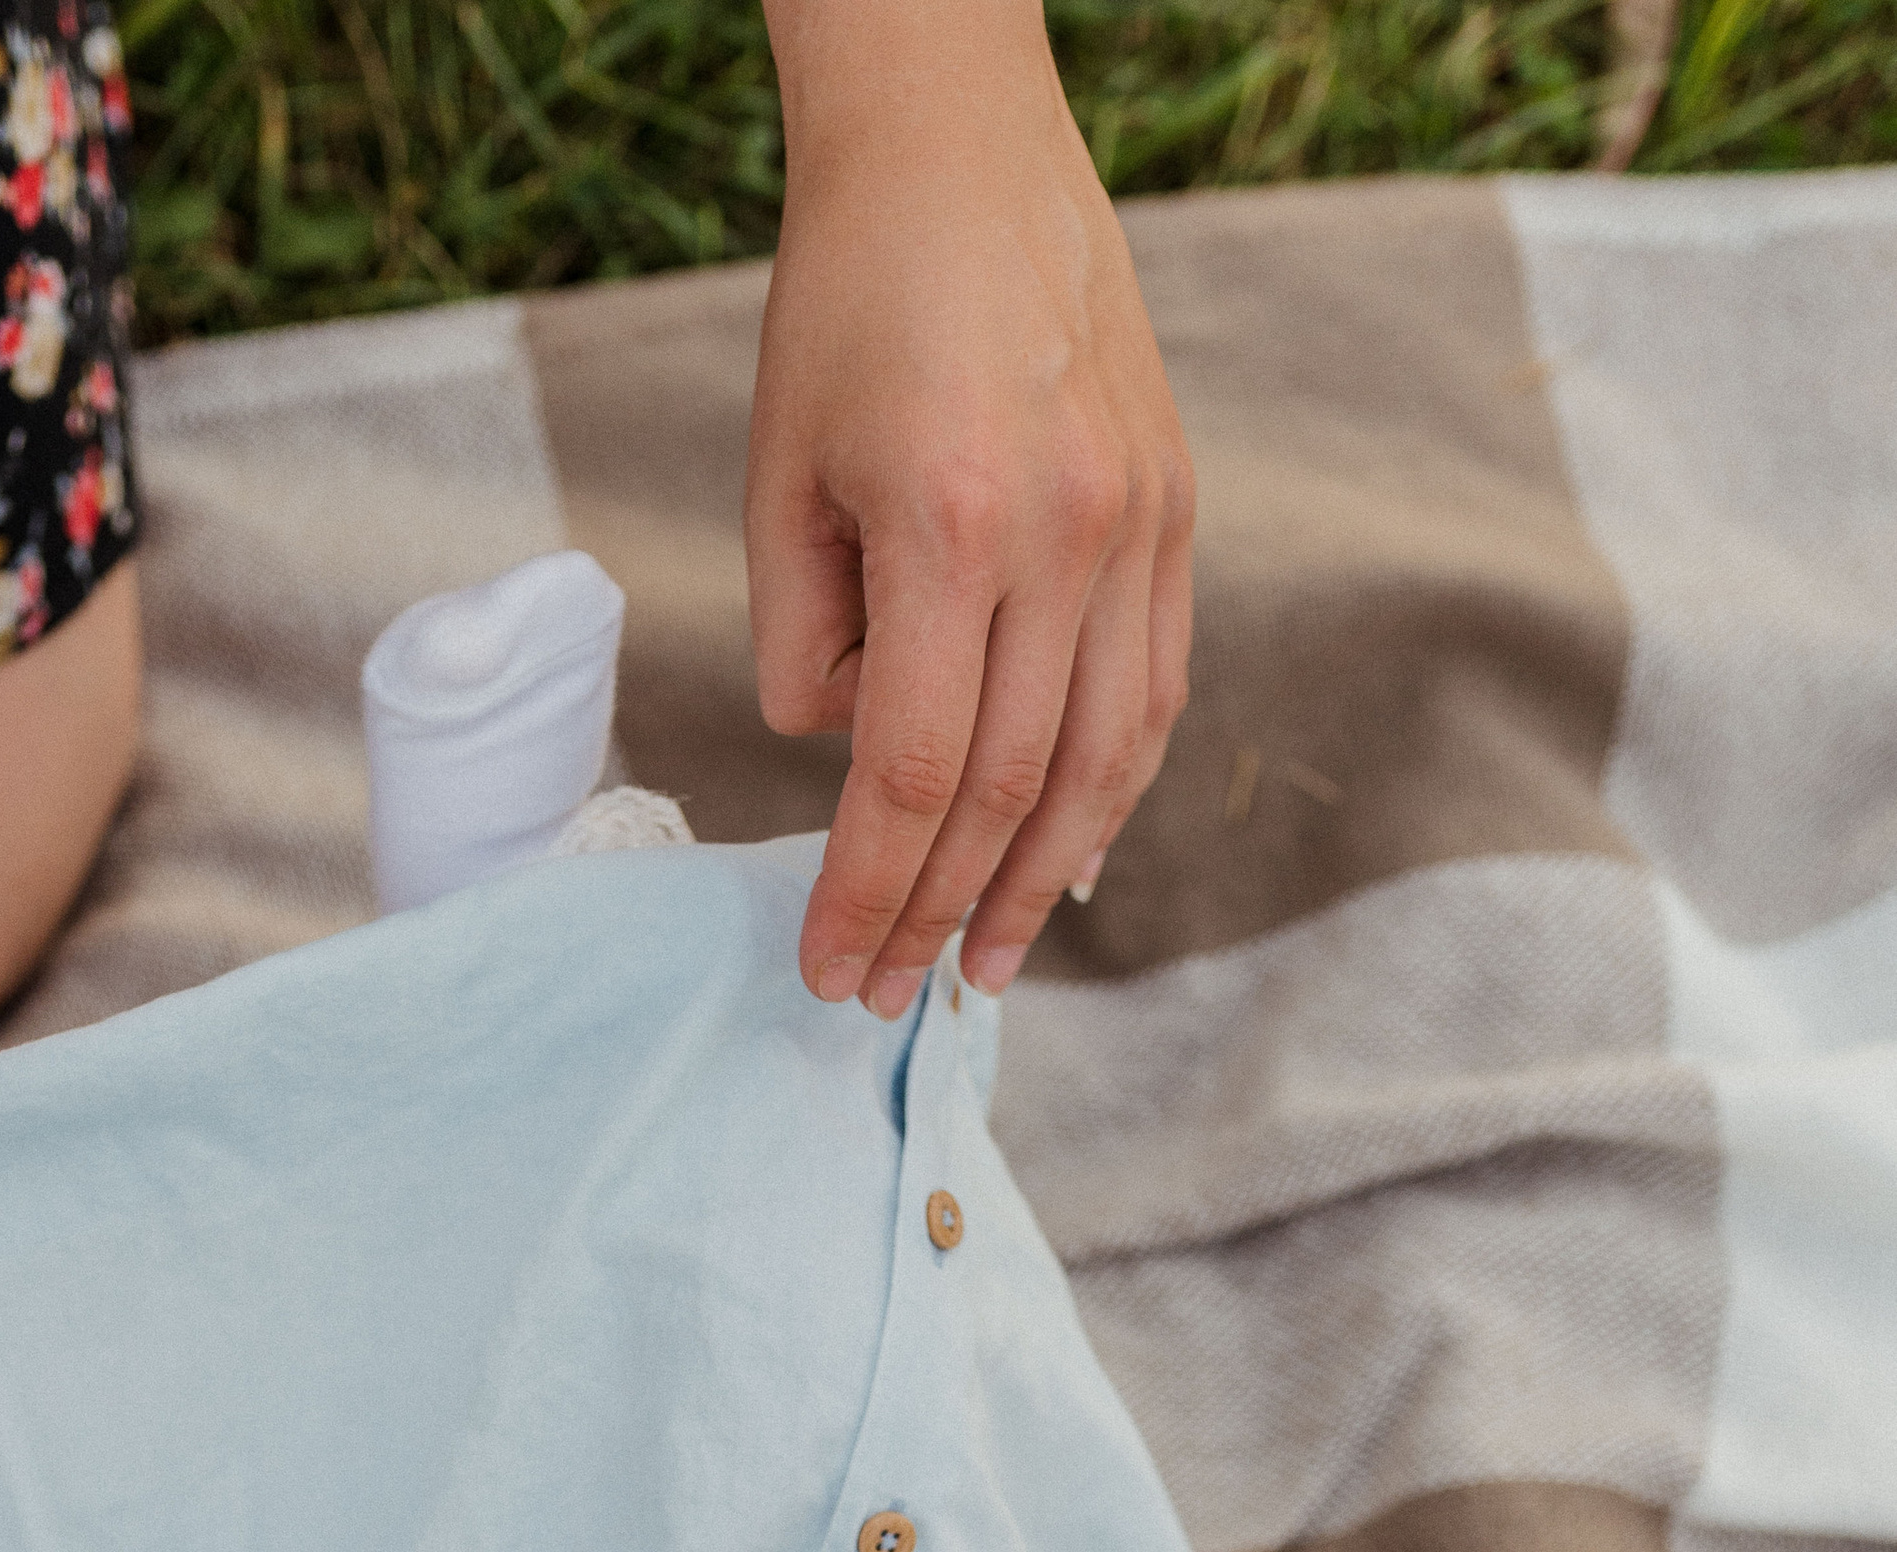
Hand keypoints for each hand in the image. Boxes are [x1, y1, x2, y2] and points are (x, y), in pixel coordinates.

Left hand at [750, 0, 1193, 1018]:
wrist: (959, 153)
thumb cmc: (847, 308)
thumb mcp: (778, 478)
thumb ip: (806, 638)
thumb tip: (847, 760)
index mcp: (948, 524)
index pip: (914, 772)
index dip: (871, 891)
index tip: (831, 968)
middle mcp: (1065, 533)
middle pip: (1012, 790)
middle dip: (942, 914)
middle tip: (890, 996)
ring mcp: (1138, 524)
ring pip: (1102, 760)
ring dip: (1040, 885)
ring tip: (986, 968)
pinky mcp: (1174, 509)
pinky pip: (1153, 688)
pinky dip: (1113, 792)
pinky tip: (1070, 862)